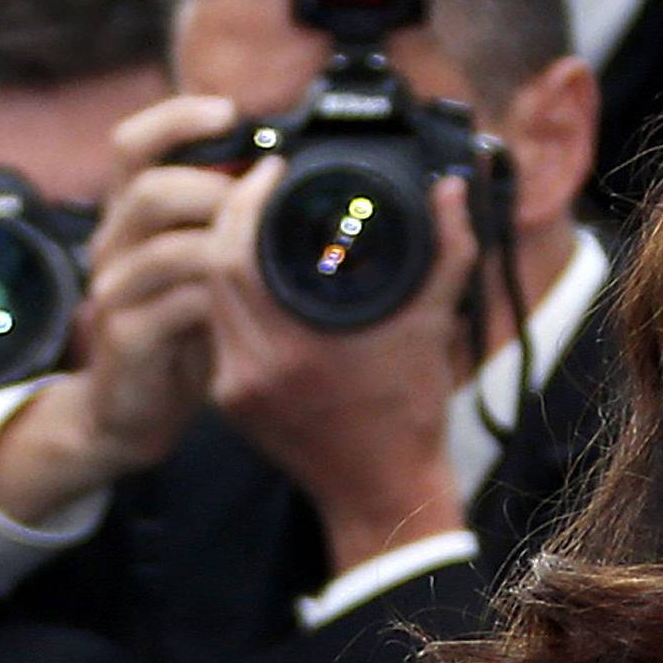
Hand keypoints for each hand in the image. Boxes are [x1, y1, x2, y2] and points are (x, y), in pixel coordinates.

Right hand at [0, 94, 240, 525]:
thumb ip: (220, 227)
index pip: (133, 144)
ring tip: (259, 259)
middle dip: (214, 190)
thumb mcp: (200, 272)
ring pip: (164, 246)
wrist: (127, 415)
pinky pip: (174, 305)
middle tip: (260, 208)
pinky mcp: (126, 337)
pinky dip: (216, 300)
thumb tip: (276, 178)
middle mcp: (111, 245)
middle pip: (150, 187)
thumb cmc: (175, 337)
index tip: (230, 112)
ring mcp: (114, 291)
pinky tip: (244, 308)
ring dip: (221, 246)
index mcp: (128, 218)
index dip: (176, 119)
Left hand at [203, 160, 478, 575]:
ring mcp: (236, 389)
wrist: (384, 495)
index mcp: (295, 347)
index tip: (271, 166)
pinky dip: (230, 295)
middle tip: (258, 183)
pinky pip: (218, 330)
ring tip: (254, 220)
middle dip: (231, 215)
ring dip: (225, 252)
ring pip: (210, 298)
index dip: (248, 196)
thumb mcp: (432, 329)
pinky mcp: (231, 403)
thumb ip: (447, 251)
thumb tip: (452, 189)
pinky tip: (251, 272)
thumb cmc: (411, 419)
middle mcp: (254, 369)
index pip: (238, 249)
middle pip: (214, 267)